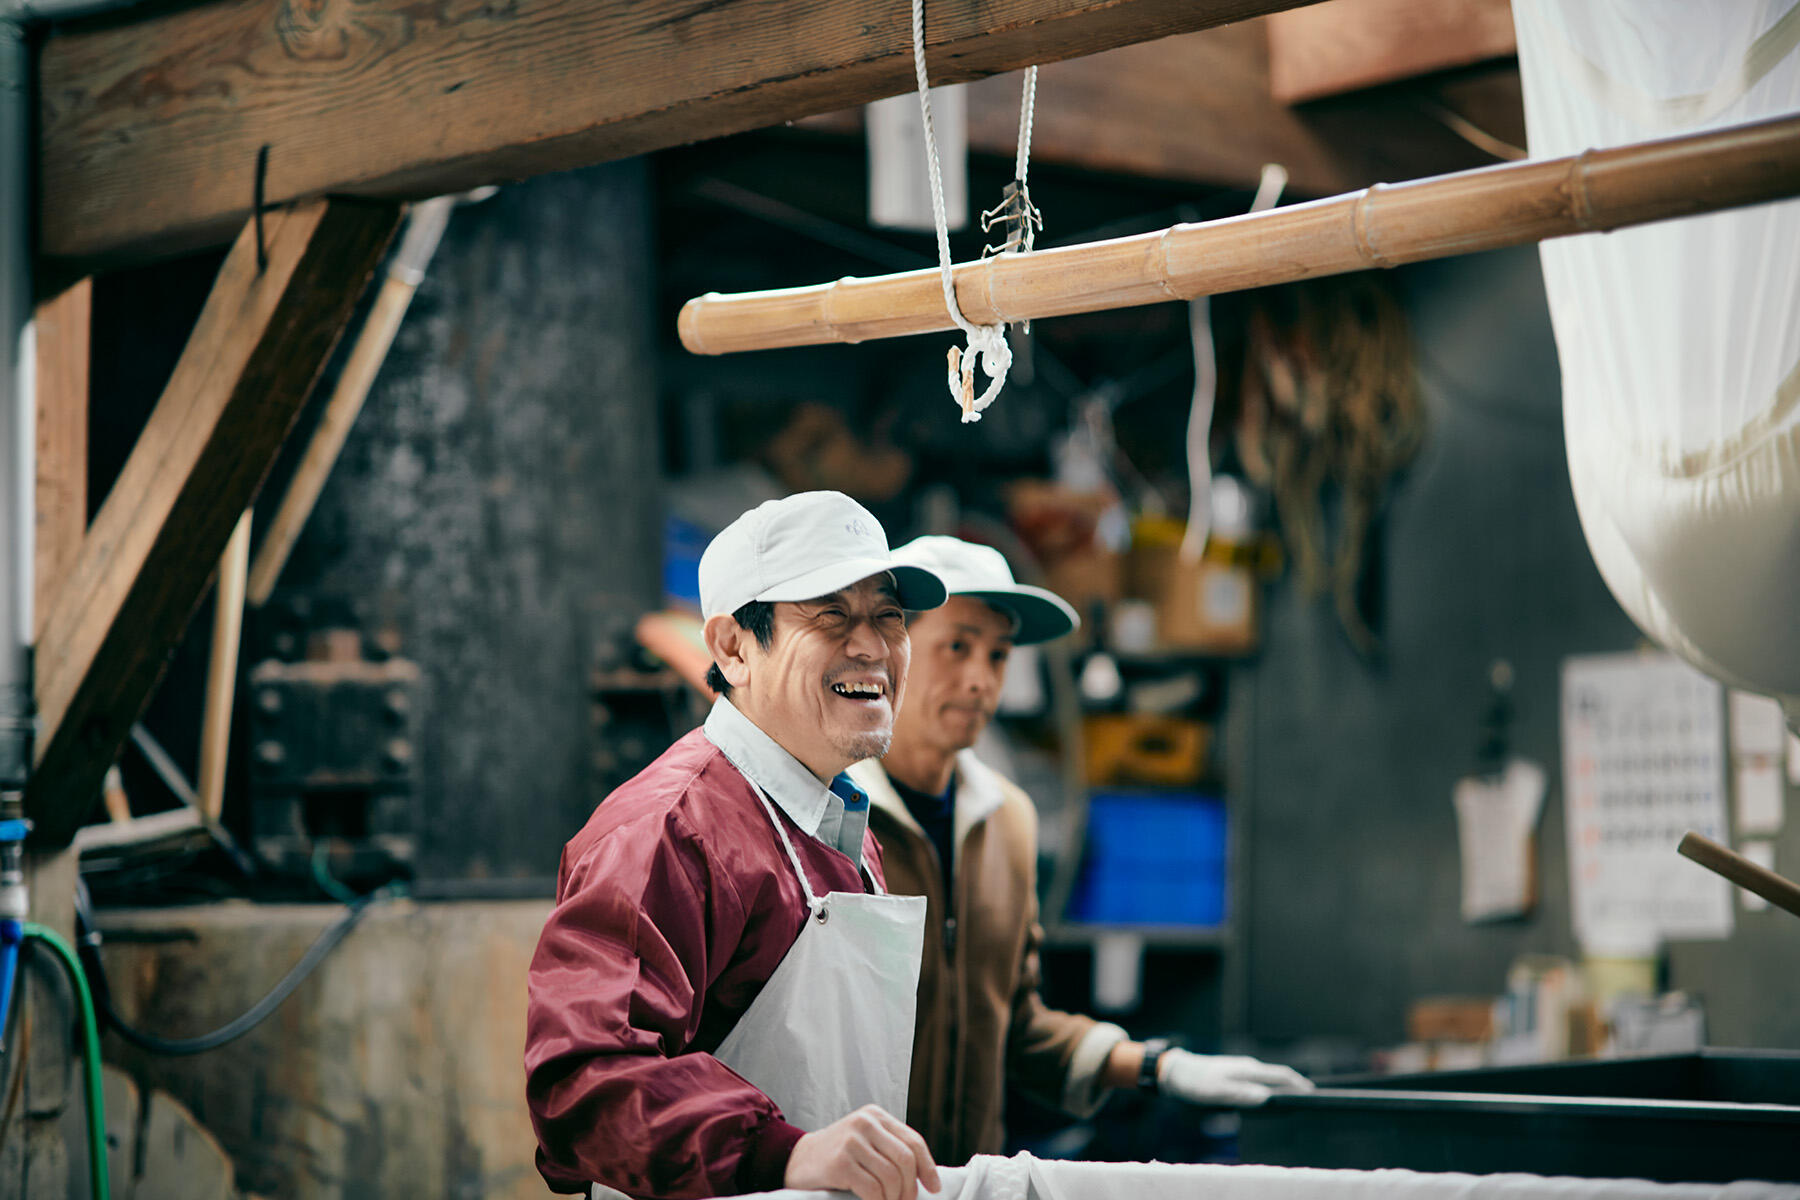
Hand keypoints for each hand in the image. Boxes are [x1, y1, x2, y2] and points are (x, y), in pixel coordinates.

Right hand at [784, 1105, 941, 1199]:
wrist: (796, 1160)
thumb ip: (889, 1149)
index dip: (928, 1167)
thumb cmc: (836, 1156)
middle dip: (911, 1188)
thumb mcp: (865, 1141)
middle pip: (905, 1160)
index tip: (934, 1187)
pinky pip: (872, 1190)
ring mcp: (851, 1141)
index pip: (913, 1141)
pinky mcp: (840, 1163)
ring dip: (894, 1199)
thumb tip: (924, 1177)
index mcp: (875, 1116)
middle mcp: (865, 1123)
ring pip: (891, 1177)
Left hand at [1157, 1049, 1312, 1106]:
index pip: (1281, 1075)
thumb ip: (1241, 1094)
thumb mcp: (1216, 1091)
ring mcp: (1241, 1071)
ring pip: (1268, 1081)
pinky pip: (1257, 1084)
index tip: (1314, 1095)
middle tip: (1308, 1104)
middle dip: (1294, 1088)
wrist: (1175, 1071)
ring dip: (1281, 1091)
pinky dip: (1268, 1092)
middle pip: (1278, 1078)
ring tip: (1293, 1107)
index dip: (1299, 1084)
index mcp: (1248, 1069)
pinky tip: (1267, 1104)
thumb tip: (1267, 1099)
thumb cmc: (1195, 1081)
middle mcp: (1248, 1068)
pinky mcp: (1234, 1077)